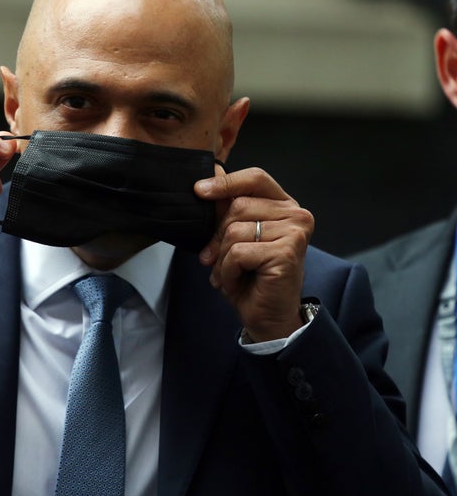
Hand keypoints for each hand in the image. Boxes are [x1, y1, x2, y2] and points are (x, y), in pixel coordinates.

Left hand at [194, 166, 313, 341]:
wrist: (267, 316)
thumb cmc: (251, 277)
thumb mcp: (234, 237)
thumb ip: (226, 210)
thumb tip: (207, 179)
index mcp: (284, 205)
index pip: (255, 178)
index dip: (225, 183)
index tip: (199, 191)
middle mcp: (296, 214)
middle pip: (238, 206)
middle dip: (217, 236)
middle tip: (214, 258)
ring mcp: (295, 232)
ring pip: (235, 231)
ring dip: (222, 258)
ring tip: (229, 273)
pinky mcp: (287, 253)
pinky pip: (239, 252)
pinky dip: (228, 270)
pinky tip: (236, 280)